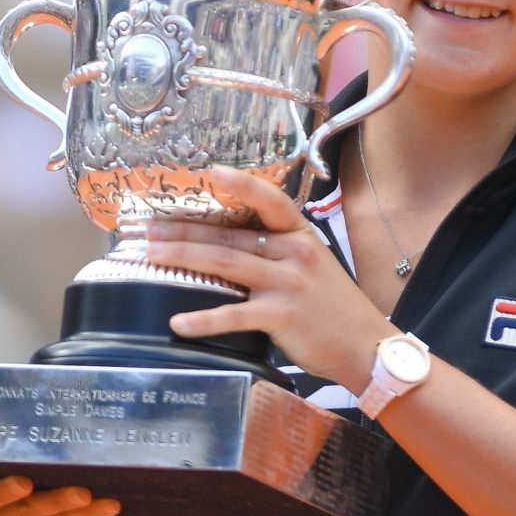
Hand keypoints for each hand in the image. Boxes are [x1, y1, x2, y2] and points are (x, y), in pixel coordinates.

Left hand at [144, 166, 393, 390]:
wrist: (365, 344)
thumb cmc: (335, 307)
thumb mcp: (313, 265)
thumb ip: (279, 252)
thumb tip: (233, 245)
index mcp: (300, 235)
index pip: (269, 200)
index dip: (241, 184)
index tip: (211, 171)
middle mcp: (294, 252)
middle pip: (231, 235)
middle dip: (185, 230)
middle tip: (149, 228)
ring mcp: (287, 283)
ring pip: (226, 263)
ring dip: (184, 258)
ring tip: (152, 256)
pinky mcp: (281, 316)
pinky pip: (233, 314)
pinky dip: (203, 319)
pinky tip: (178, 321)